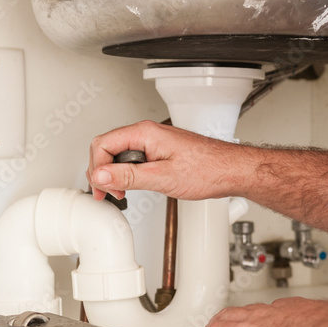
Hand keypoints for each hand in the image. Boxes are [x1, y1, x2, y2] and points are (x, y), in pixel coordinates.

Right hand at [87, 120, 251, 200]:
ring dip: (113, 173)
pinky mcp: (159, 150)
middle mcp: (147, 133)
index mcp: (145, 133)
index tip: (102, 188)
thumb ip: (128, 176)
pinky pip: (133, 158)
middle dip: (102, 171)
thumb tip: (100, 175)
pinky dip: (127, 173)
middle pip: (107, 147)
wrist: (230, 170)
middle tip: (107, 193)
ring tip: (119, 193)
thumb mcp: (162, 178)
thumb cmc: (207, 170)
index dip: (97, 168)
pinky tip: (131, 186)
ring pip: (119, 153)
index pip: (103, 144)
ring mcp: (153, 141)